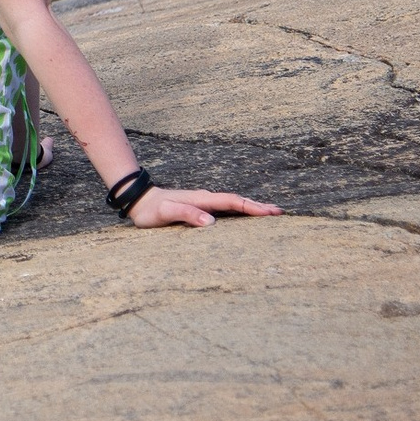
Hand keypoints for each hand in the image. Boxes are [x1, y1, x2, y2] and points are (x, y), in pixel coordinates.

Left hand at [128, 186, 282, 227]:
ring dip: (251, 208)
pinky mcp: (200, 208)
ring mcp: (204, 203)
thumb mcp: (166, 213)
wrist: (140, 201)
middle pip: (238, 201)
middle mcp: (206, 199)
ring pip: (233, 205)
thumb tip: (211, 222)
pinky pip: (225, 210)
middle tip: (280, 212)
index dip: (252, 207)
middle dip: (259, 207)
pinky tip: (245, 218)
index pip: (232, 202)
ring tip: (270, 214)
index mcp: (202, 199)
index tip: (271, 212)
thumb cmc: (151, 210)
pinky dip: (239, 212)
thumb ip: (186, 214)